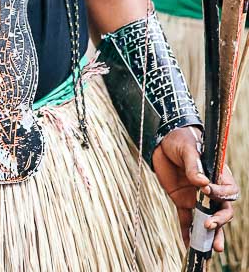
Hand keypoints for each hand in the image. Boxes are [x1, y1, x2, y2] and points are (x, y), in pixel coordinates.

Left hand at [152, 126, 238, 252]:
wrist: (162, 141)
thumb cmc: (181, 139)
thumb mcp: (187, 148)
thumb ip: (194, 166)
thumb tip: (202, 182)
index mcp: (218, 174)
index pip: (227, 191)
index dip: (220, 194)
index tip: (207, 190)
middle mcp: (210, 189)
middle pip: (222, 210)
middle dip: (219, 221)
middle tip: (210, 225)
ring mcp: (197, 197)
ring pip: (207, 220)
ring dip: (209, 235)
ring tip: (211, 250)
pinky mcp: (182, 201)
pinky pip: (187, 220)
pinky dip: (188, 234)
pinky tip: (188, 246)